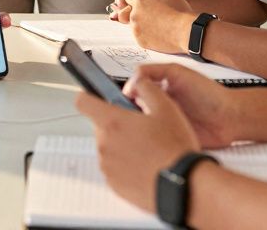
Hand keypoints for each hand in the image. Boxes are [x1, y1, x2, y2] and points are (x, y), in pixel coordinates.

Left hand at [76, 74, 202, 214]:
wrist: (184, 184)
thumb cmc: (174, 149)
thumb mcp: (167, 108)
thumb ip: (147, 89)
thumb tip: (139, 82)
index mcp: (113, 122)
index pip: (83, 102)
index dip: (89, 97)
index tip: (96, 98)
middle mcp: (105, 144)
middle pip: (100, 126)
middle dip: (116, 124)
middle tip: (140, 128)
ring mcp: (107, 166)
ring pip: (108, 147)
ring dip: (121, 145)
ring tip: (147, 149)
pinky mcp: (113, 184)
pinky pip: (114, 168)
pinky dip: (125, 165)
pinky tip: (145, 165)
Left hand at [123, 0, 191, 53]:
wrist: (186, 33)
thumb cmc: (179, 11)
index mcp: (139, 2)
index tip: (140, 1)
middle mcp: (134, 16)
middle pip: (127, 11)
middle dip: (136, 11)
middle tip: (152, 13)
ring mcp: (136, 31)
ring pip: (134, 24)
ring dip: (142, 22)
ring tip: (158, 23)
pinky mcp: (140, 42)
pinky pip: (139, 35)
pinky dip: (146, 33)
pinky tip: (159, 31)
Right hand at [125, 63, 240, 147]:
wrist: (230, 118)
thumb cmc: (209, 93)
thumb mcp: (178, 73)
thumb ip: (153, 70)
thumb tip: (130, 81)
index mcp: (158, 90)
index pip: (133, 92)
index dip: (126, 95)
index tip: (123, 98)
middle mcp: (159, 108)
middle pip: (133, 111)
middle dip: (129, 114)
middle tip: (129, 116)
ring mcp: (164, 125)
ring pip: (141, 128)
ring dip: (138, 128)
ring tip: (140, 127)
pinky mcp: (169, 141)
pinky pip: (154, 143)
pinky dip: (148, 143)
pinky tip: (148, 140)